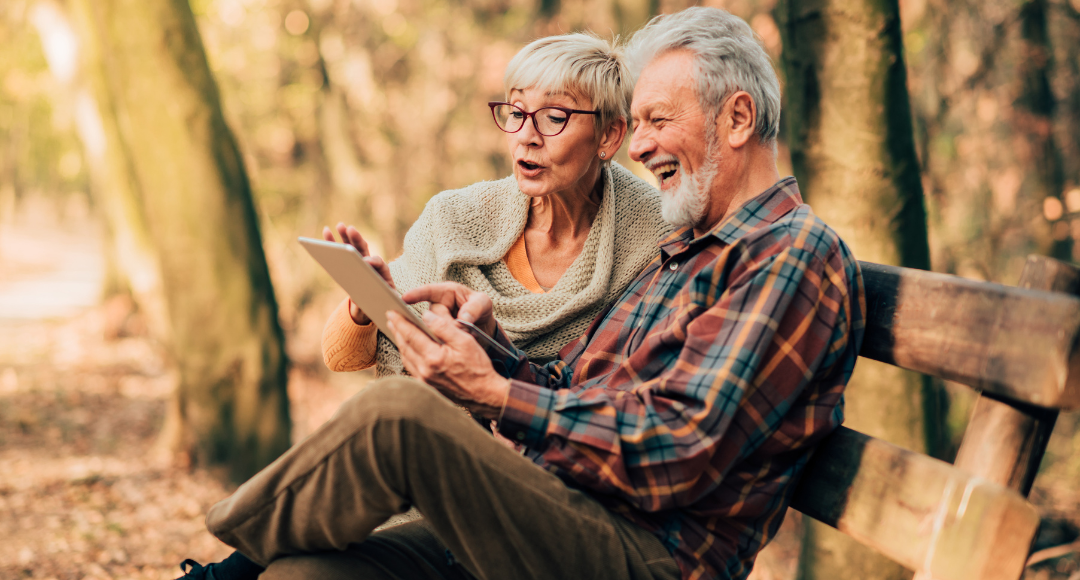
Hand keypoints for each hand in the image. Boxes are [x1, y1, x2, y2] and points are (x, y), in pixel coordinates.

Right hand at [323, 223, 393, 324]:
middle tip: (351, 230)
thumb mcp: (377, 306)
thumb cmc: (378, 304)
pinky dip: (333, 241)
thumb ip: (370, 305)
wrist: (374, 303)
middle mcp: (372, 265)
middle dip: (358, 240)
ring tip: (339, 225)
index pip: (380, 265)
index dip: (373, 262)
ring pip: (353, 246)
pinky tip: (326, 232)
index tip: (365, 261)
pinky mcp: (350, 262)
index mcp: (383, 275)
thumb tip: (359, 303)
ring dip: (345, 235)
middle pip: (366, 250)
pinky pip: (341, 249)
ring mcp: (361, 261)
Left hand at [386, 309, 508, 419]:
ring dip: (400, 342)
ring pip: (406, 357)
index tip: (392, 311)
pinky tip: (409, 349)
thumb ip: (444, 326)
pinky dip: (407, 354)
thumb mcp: (465, 341)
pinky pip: (411, 367)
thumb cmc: (478, 368)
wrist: (484, 395)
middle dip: (397, 330)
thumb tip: (426, 315)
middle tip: (390, 317)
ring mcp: (424, 380)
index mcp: (433, 357)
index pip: (410, 335)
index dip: (400, 322)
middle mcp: (425, 370)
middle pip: (404, 346)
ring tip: (397, 330)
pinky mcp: (427, 386)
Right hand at [401, 282, 496, 336]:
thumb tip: (463, 318)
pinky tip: (447, 345)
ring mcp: (433, 320)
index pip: (429, 291)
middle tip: (461, 328)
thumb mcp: (483, 304)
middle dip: (442, 324)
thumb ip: (474, 308)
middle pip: (430, 315)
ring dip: (444, 334)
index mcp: (446, 292)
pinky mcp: (433, 332)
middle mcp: (436, 305)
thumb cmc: (481, 309)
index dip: (417, 294)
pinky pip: (431, 337)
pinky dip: (439, 341)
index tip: (405, 298)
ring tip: (460, 335)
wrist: (482, 326)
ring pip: (431, 329)